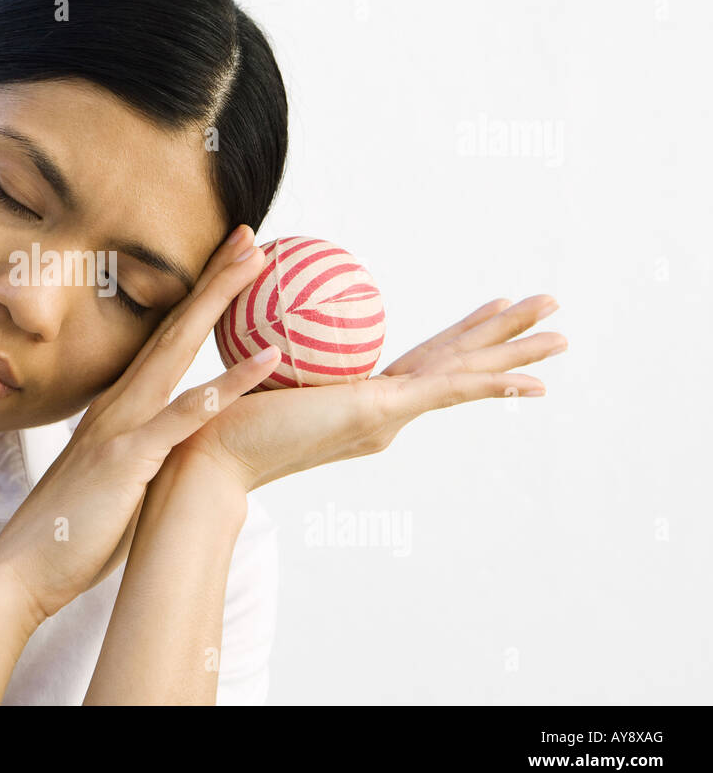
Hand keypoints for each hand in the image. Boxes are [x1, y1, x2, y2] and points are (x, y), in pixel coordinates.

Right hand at [0, 226, 282, 622]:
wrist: (20, 567)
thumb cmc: (68, 530)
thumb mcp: (110, 478)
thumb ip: (137, 451)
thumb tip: (168, 447)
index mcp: (116, 408)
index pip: (164, 339)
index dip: (197, 298)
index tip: (229, 263)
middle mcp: (118, 405)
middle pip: (174, 329)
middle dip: (214, 280)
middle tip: (252, 238)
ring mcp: (121, 427)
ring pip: (178, 353)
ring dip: (218, 306)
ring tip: (259, 267)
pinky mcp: (127, 459)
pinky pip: (182, 417)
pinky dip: (223, 386)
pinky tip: (262, 361)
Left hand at [171, 294, 568, 491]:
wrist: (210, 460)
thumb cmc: (220, 419)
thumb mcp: (258, 368)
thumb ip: (277, 343)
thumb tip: (272, 311)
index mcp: (362, 401)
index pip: (424, 360)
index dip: (461, 336)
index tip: (489, 311)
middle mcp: (384, 412)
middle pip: (457, 363)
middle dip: (507, 339)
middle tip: (550, 311)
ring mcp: (385, 415)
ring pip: (465, 374)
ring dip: (515, 353)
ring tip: (561, 332)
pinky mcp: (377, 414)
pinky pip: (444, 392)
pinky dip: (489, 385)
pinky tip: (529, 380)